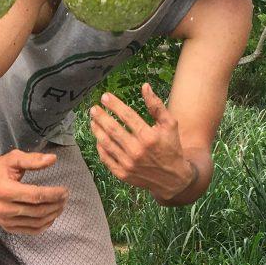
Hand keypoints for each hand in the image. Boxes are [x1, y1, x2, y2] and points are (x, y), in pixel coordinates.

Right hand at [0, 149, 68, 233]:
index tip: (65, 190)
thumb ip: (33, 159)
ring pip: (36, 222)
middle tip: (65, 197)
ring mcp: (5, 220)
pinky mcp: (7, 227)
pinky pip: (31, 230)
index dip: (53, 194)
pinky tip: (51, 216)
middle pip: (38, 211)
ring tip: (60, 205)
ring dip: (53, 215)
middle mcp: (3, 208)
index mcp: (4, 190)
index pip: (36, 196)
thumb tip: (53, 159)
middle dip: (56, 205)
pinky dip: (44, 225)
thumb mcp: (14, 159)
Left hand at [89, 83, 197, 202]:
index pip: (127, 116)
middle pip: (113, 129)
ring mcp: (128, 163)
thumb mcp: (170, 124)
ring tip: (93, 121)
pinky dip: (100, 147)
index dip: (114, 105)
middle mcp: (137, 150)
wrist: (173, 178)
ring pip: (106, 143)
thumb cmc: (171, 147)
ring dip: (97, 130)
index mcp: (149, 136)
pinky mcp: (122, 174)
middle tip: (93, 108)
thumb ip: (156, 106)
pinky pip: (106, 158)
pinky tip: (98, 138)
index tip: (105, 97)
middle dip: (101, 116)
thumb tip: (144, 86)